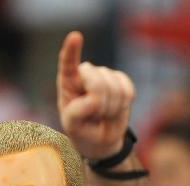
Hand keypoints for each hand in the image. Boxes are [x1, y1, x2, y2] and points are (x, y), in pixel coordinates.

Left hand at [57, 31, 134, 158]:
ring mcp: (104, 75)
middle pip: (96, 80)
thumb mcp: (72, 126)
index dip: (72, 50)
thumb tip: (94, 99)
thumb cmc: (82, 131)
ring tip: (103, 114)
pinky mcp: (121, 80)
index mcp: (68, 83)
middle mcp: (85, 74)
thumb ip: (76, 112)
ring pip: (114, 87)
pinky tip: (114, 110)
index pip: (68, 64)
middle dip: (99, 102)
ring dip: (111, 108)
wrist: (101, 139)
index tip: (75, 36)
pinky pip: (127, 91)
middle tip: (94, 115)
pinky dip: (122, 106)